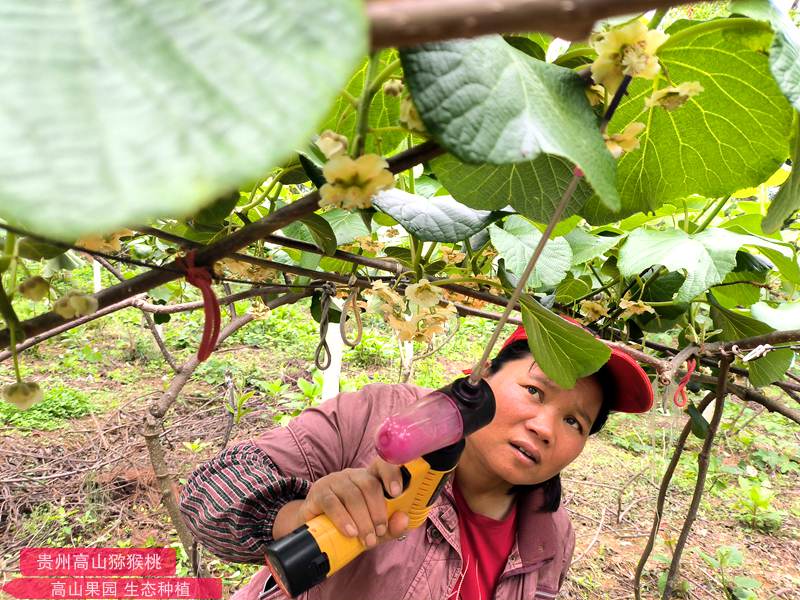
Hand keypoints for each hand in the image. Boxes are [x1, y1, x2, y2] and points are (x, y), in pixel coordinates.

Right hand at [277, 458, 408, 547]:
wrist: (315, 532)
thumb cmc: (350, 525)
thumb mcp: (373, 529)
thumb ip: (391, 526)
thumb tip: (404, 520)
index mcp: (369, 478)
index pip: (382, 466)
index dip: (391, 474)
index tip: (397, 492)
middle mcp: (352, 476)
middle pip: (369, 484)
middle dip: (378, 511)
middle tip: (380, 532)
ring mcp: (334, 481)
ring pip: (352, 494)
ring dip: (363, 519)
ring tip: (367, 539)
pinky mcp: (318, 492)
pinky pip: (332, 503)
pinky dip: (343, 519)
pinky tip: (350, 532)